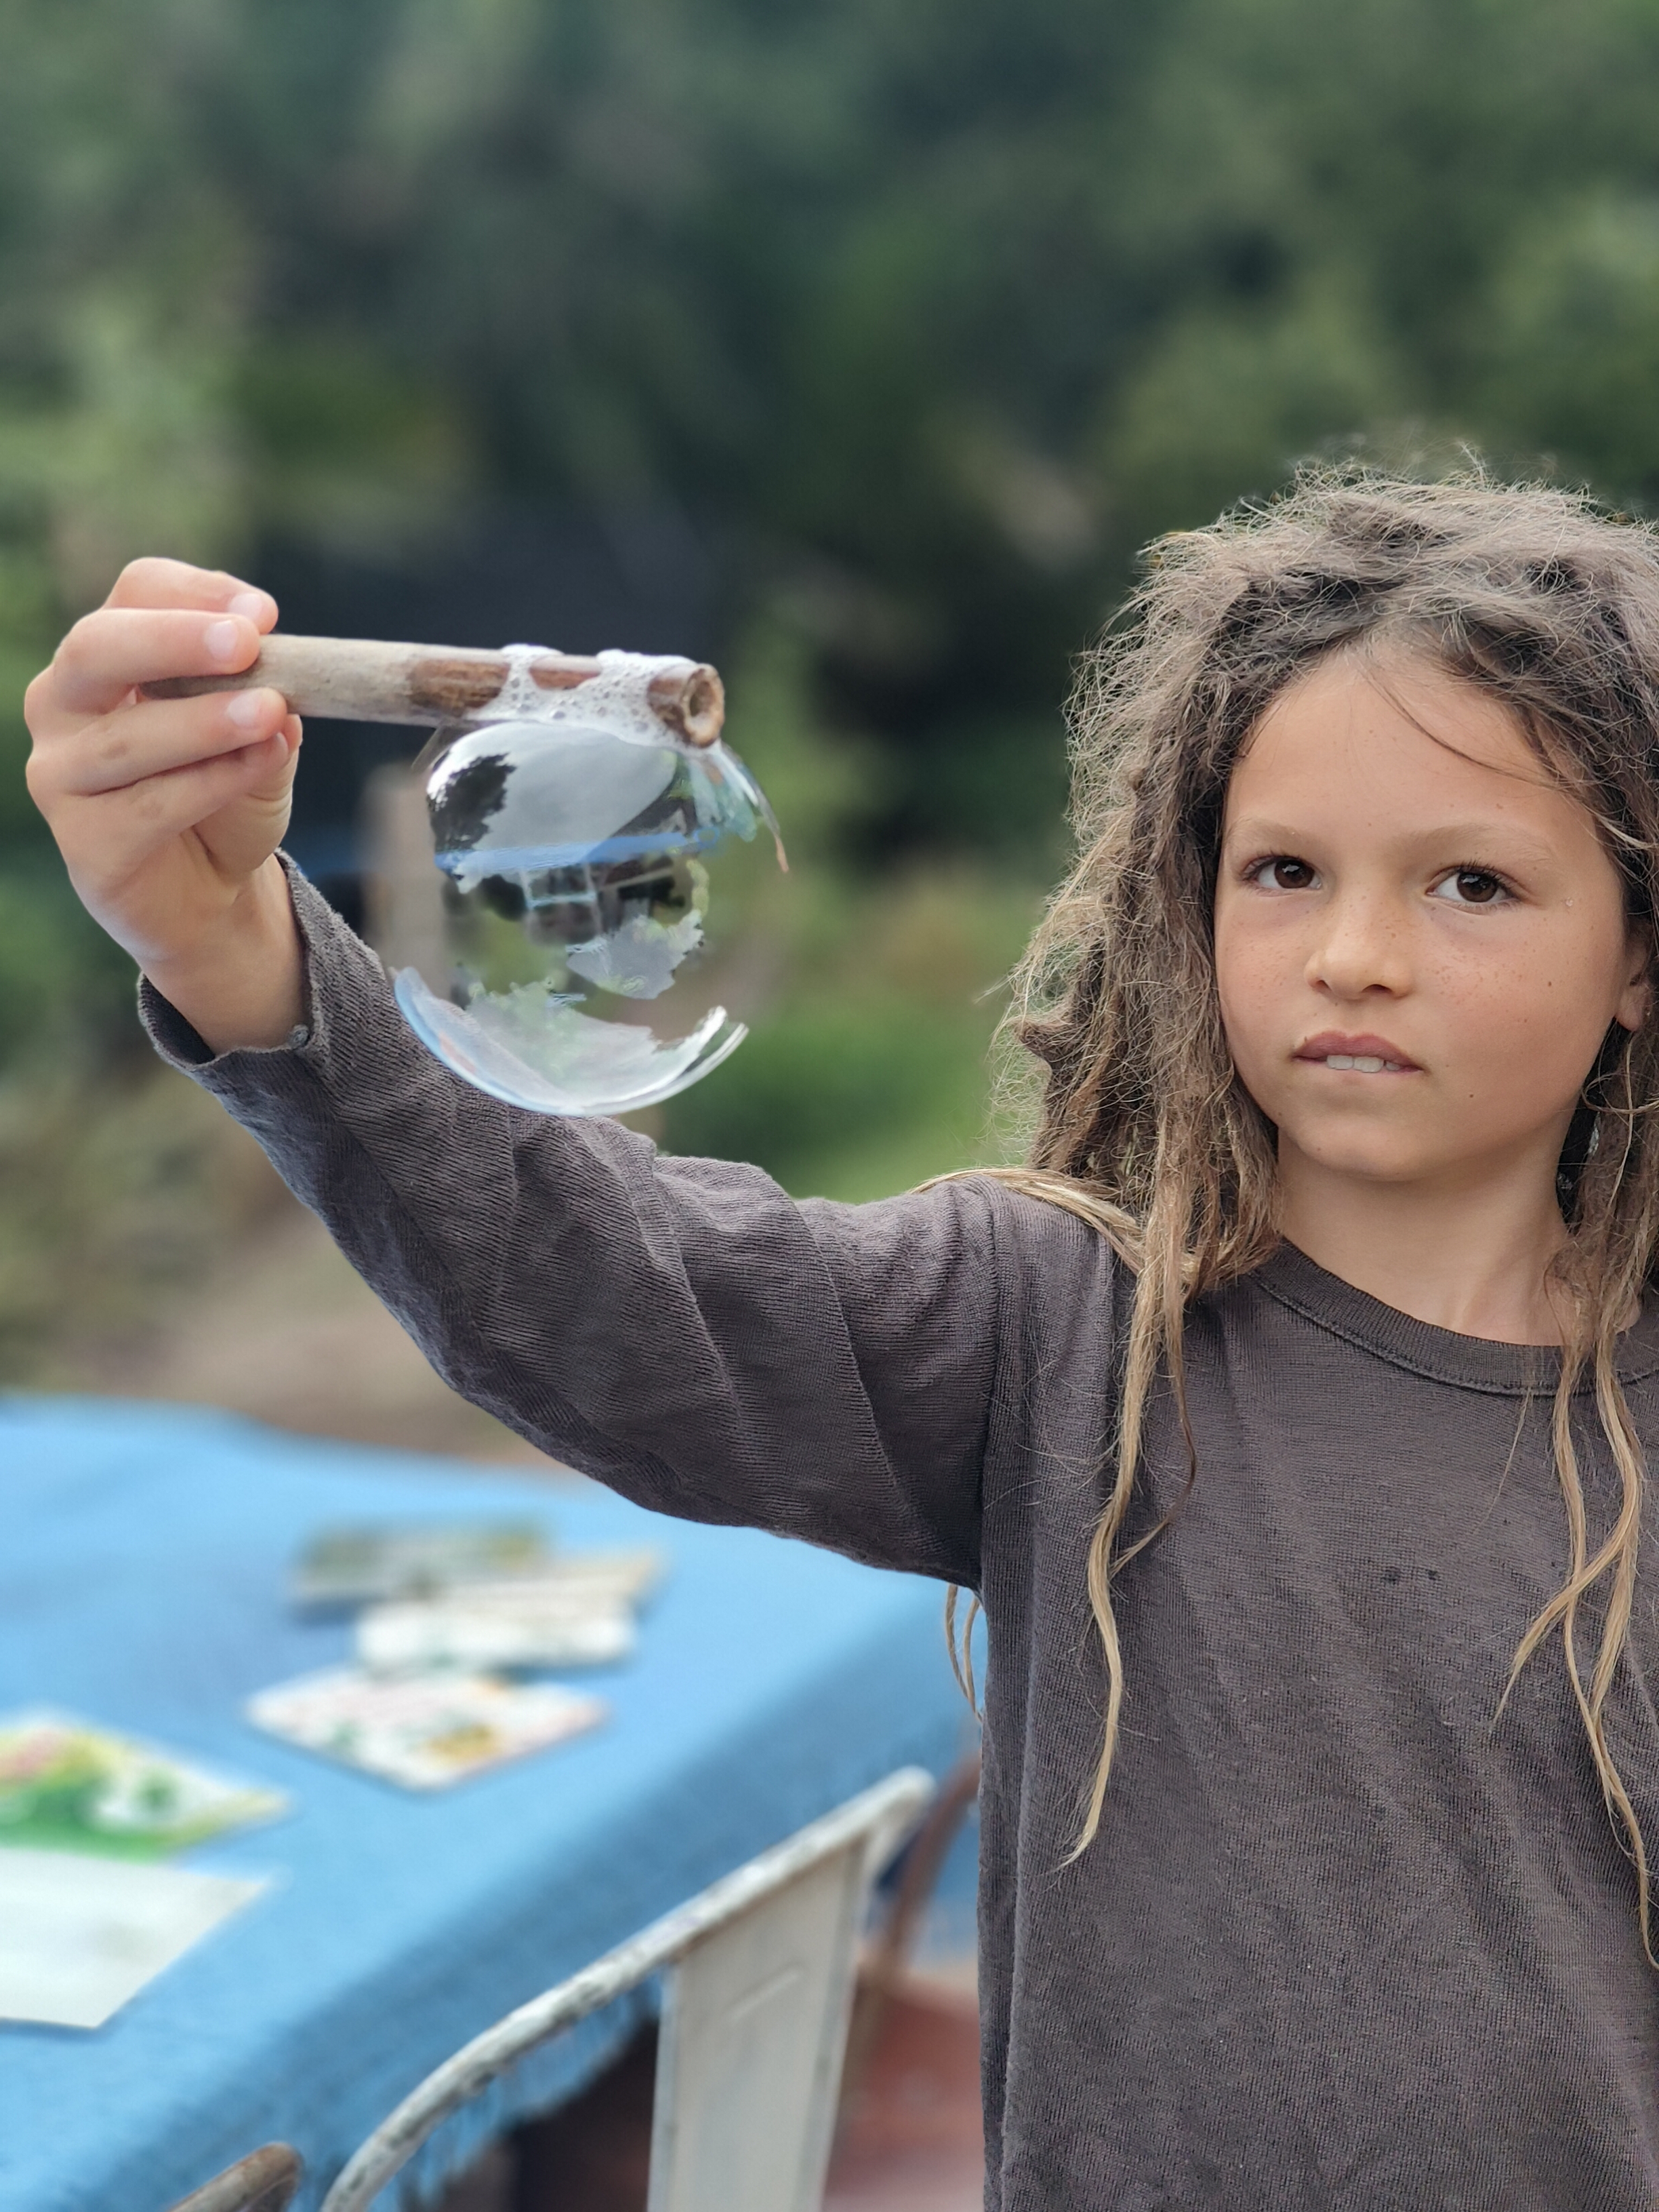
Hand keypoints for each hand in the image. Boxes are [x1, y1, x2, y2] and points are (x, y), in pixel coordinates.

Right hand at [25, 558, 306, 1050]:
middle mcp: (63, 704)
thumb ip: (266, 701)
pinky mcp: (83, 842)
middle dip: (174, 639)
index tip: (264, 614)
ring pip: (125, 738)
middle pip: (97, 648)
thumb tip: (284, 680)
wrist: (214, 890)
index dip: (196, 593)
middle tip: (245, 643)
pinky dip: (209, 784)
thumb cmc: (227, 792)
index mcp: (107, 655)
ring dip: (204, 722)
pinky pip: (146, 806)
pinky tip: (256, 769)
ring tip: (269, 714)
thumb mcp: (260, 735)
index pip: (135, 593)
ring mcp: (61, 773)